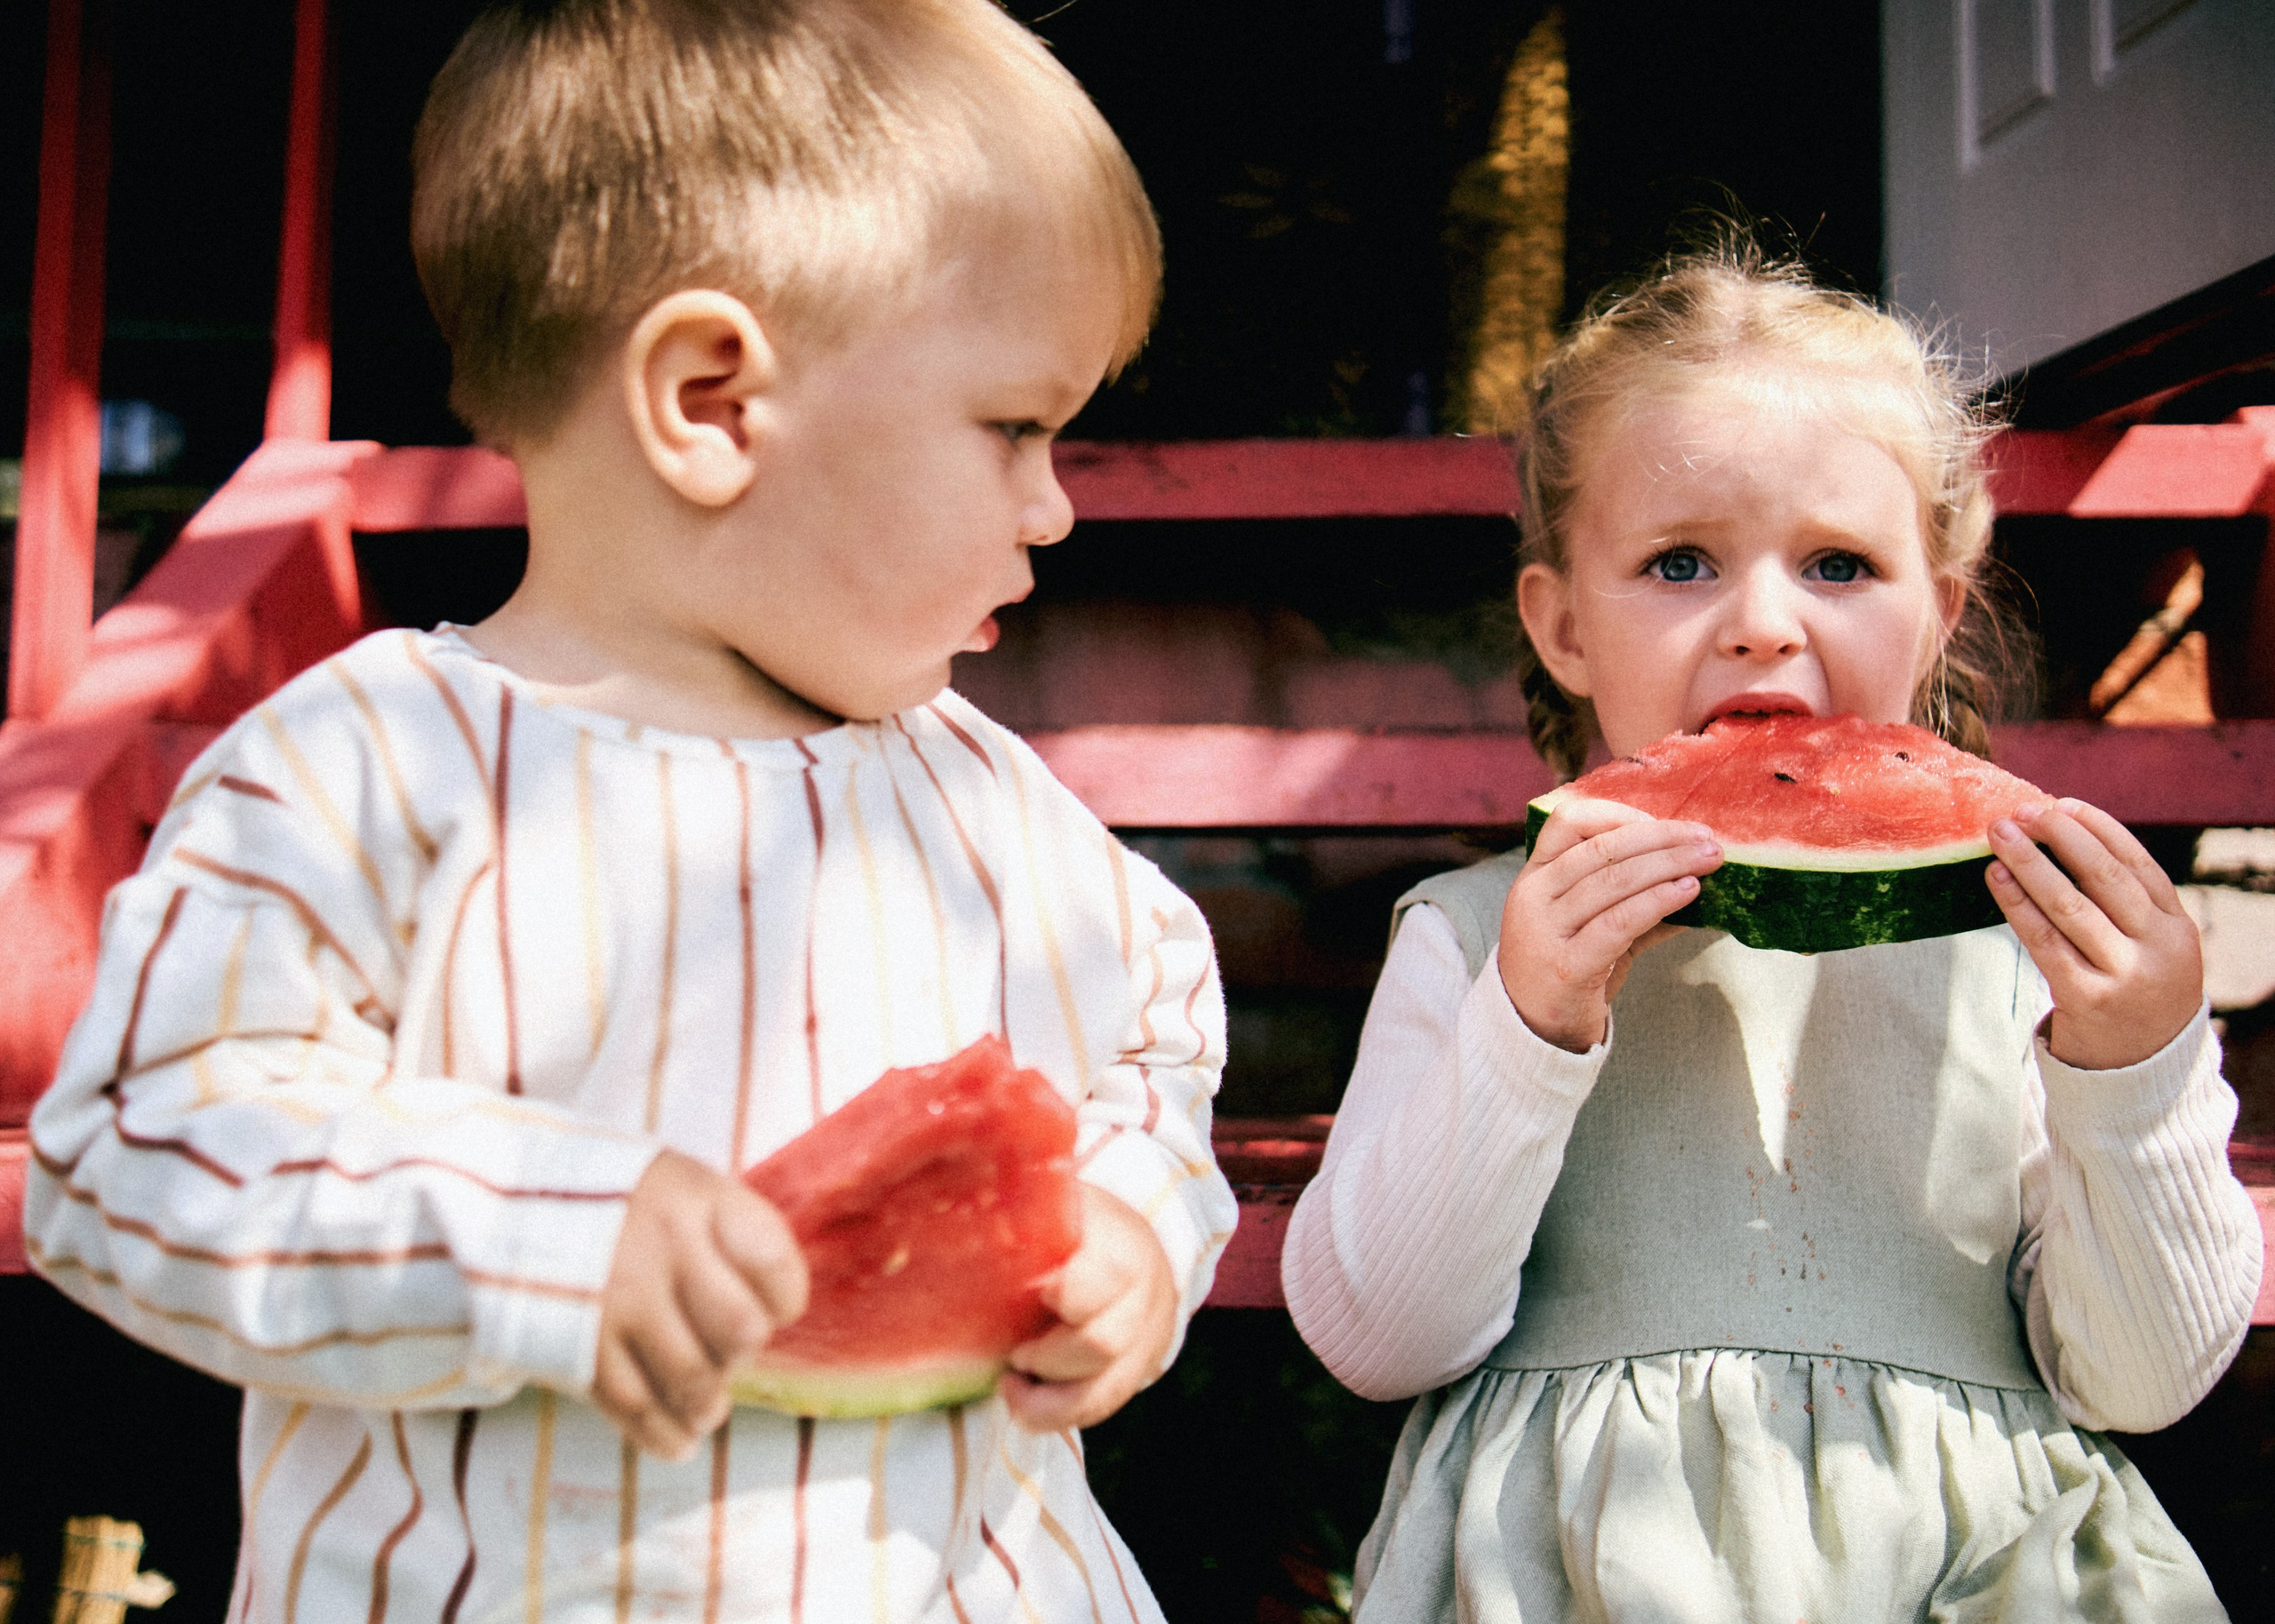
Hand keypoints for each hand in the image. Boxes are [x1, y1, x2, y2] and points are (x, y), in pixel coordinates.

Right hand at [593, 1150, 807, 1459]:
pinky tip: (680, 1439)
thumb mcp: (682, 1188)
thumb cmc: (624, 1204)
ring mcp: (616, 1300)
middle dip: (743, 1352)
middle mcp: (659, 1248)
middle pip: (739, 1329)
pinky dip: (664, 1434)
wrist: (511, 1203)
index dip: (785, 1294)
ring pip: (691, 1378)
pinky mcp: (576, 1346)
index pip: (771, 1258)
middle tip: (730, 1354)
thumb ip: (730, 1237)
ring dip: (708, 1404)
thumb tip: (774, 1316)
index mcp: (694, 1199)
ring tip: (709, 1406)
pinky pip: (633, 1406)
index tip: (775, 1306)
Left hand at [1001, 1185, 1176, 1432]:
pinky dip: (1054, 1414)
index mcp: (1115, 1243)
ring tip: (1009, 1378)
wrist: (1146, 1253)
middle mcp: (1134, 1297)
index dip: (1072, 1289)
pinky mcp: (1128, 1376)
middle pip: (1104, 1339)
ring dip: (1048, 1391)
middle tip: (1012, 1348)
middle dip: (1050, 1353)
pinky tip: (1018, 1399)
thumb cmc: (1080, 1224)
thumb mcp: (1062, 1198)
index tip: (1036, 1290)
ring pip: (1102, 1384)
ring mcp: (1136, 1342)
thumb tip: (954, 1160)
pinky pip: (1097, 1408)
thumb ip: (1022, 1192)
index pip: (1106, 1271)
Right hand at [1497, 799, 1722, 1051]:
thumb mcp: (1592, 926)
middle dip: (1662, 839)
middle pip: (1602, 848)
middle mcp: (1533, 897)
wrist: (1532, 1033)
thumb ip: (1633, 900)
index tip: (1664, 823)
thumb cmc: (1568, 971)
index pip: (1569, 822)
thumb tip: (1695, 876)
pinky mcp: (1568, 966)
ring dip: (1669, 865)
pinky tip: (1688, 893)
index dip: (1620, 815)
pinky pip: (1619, 923)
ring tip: (1708, 863)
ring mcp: (1546, 931)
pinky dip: (1658, 901)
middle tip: (1707, 840)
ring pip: (1614, 881)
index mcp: (1535, 877)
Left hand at [1987, 798, 2202, 1070]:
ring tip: (1999, 834)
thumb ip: (2124, 903)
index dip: (2098, 830)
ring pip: (2070, 906)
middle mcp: (2159, 948)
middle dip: (2061, 837)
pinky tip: (1996, 879)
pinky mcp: (2087, 999)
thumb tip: (2059, 835)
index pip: (2138, 864)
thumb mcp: (2151, 945)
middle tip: (2022, 810)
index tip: (2062, 804)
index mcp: (2178, 927)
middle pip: (2105, 878)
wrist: (2141, 1066)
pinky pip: (2045, 942)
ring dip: (2030, 863)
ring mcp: (2125, 975)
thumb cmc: (2133, 989)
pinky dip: (2017, 905)